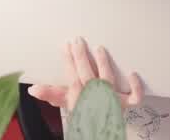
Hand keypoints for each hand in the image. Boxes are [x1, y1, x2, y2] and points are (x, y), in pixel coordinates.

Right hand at [26, 38, 143, 111]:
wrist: (98, 129)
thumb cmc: (84, 115)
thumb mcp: (66, 103)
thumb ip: (50, 94)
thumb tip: (33, 88)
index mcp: (79, 94)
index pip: (71, 74)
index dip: (68, 59)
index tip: (66, 46)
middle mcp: (94, 94)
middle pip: (86, 73)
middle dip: (81, 56)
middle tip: (78, 41)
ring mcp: (111, 98)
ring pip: (107, 79)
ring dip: (102, 63)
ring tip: (100, 49)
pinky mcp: (125, 103)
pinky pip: (134, 96)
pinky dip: (135, 86)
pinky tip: (133, 73)